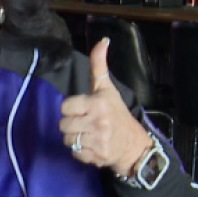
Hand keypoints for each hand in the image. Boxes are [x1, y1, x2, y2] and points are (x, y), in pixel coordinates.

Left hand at [59, 38, 152, 176]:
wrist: (134, 145)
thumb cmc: (117, 114)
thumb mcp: (107, 89)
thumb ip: (99, 66)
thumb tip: (102, 41)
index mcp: (98, 103)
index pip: (65, 106)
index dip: (71, 109)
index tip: (82, 109)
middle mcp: (98, 121)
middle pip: (63, 124)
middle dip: (72, 124)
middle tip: (85, 123)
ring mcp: (97, 140)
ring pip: (67, 139)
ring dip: (75, 138)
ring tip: (88, 134)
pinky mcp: (95, 156)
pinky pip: (74, 152)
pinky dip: (80, 151)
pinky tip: (91, 145)